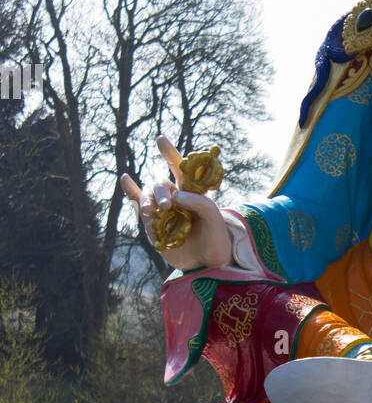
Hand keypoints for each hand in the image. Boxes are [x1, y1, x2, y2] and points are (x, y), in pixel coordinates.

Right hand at [121, 135, 231, 271]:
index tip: (160, 140)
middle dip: (161, 192)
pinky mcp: (153, 225)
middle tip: (167, 206)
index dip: (170, 154)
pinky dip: (131, 192)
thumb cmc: (216, 237)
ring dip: (146, 200)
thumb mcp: (214, 217)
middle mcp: (176, 198)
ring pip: (148, 196)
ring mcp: (162, 211)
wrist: (208, 262)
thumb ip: (198, 202)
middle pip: (161, 185)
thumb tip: (175, 196)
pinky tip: (125, 178)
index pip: (180, 169)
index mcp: (192, 192)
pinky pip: (138, 205)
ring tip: (149, 211)